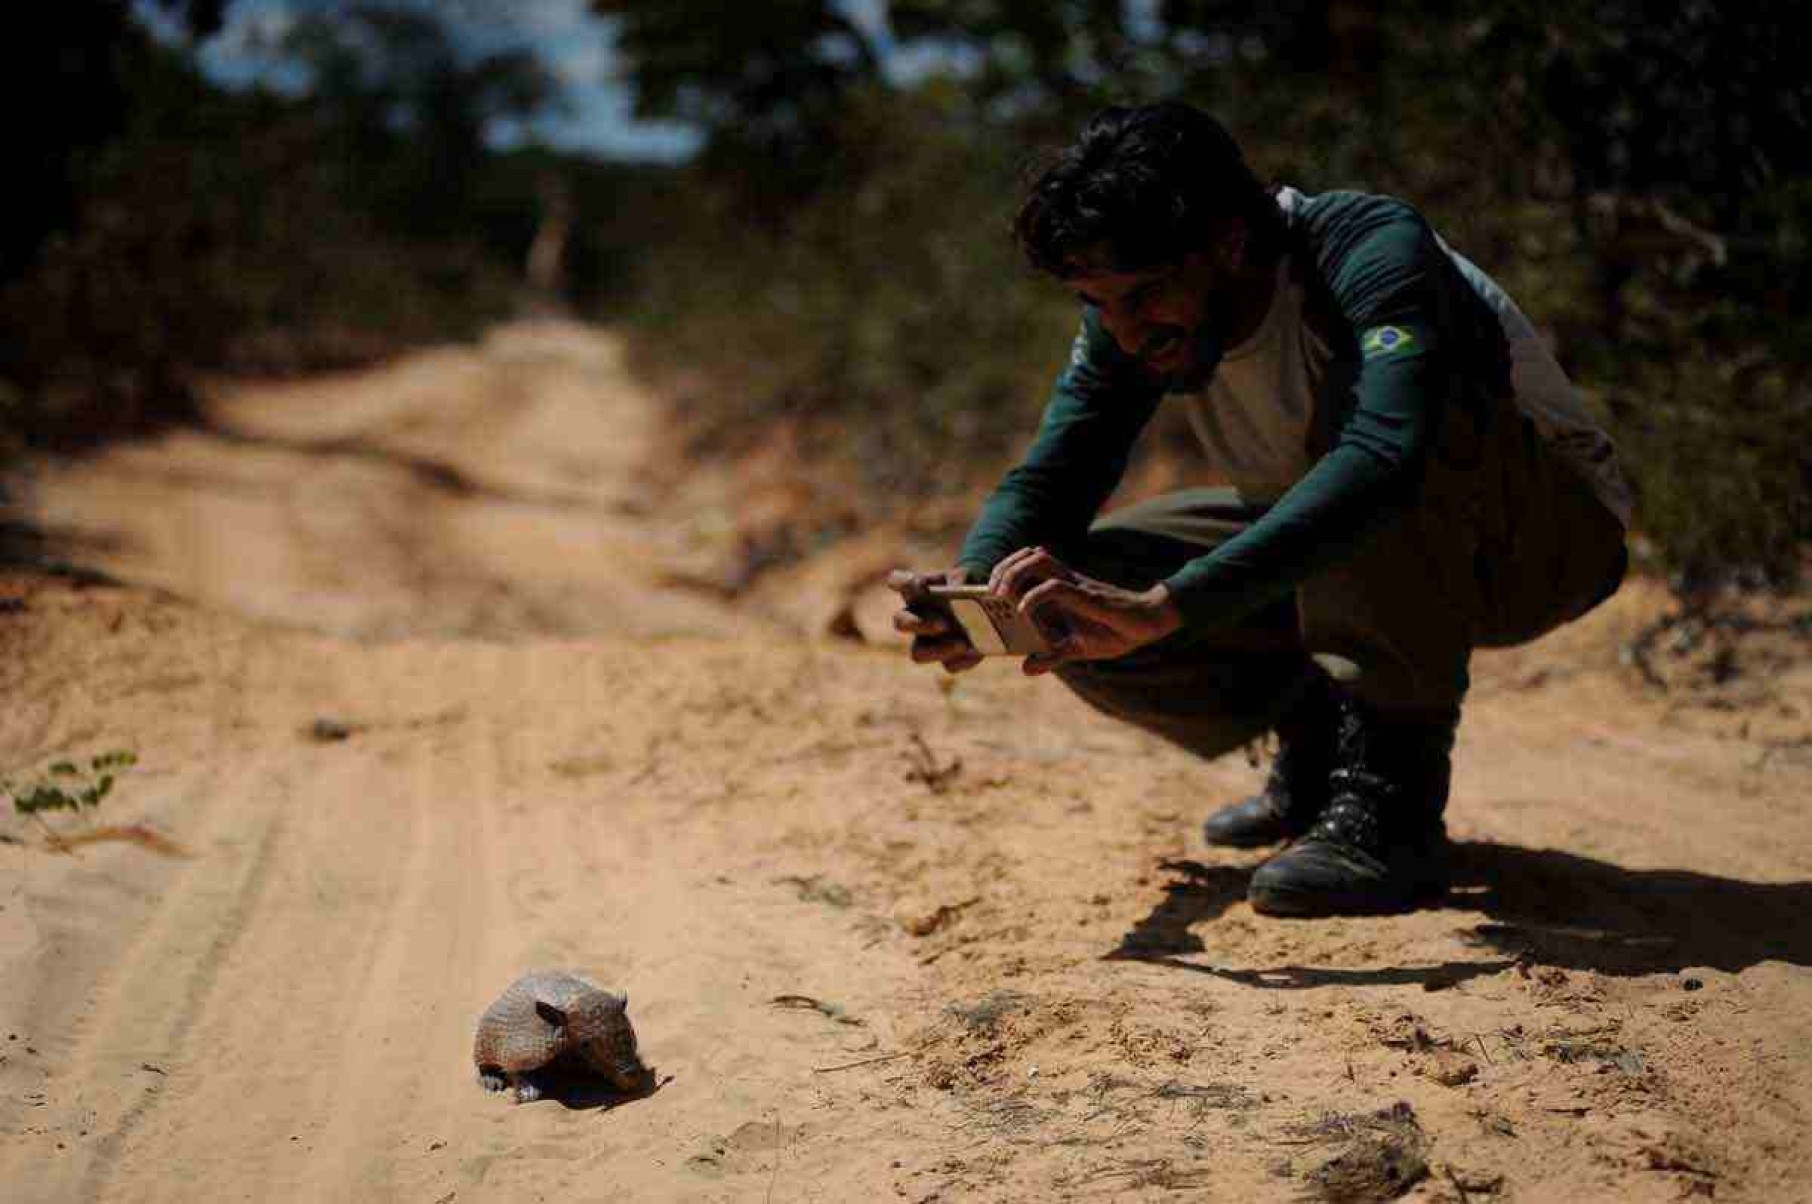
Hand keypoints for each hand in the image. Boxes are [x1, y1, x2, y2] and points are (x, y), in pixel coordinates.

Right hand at [887, 567, 983, 674]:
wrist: (990, 606)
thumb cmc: (971, 586)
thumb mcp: (970, 576)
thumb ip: (961, 577)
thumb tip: (955, 587)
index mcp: (917, 592)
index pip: (897, 581)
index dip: (900, 582)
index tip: (916, 584)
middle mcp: (916, 618)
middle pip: (900, 623)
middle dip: (919, 624)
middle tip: (944, 624)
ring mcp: (929, 642)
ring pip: (918, 654)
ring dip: (938, 650)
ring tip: (962, 644)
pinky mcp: (949, 659)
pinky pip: (950, 665)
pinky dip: (963, 660)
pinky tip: (976, 651)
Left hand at [990, 546, 1182, 674]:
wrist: (1148, 623)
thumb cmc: (1115, 631)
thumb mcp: (1076, 649)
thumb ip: (1051, 655)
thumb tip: (1026, 668)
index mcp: (1061, 587)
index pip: (1028, 563)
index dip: (1005, 570)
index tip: (988, 592)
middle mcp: (1066, 580)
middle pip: (1028, 555)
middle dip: (1003, 569)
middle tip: (990, 594)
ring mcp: (1076, 585)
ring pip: (1038, 560)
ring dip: (1014, 574)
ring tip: (1001, 597)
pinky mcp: (1087, 595)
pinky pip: (1055, 587)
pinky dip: (1033, 597)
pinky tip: (1023, 612)